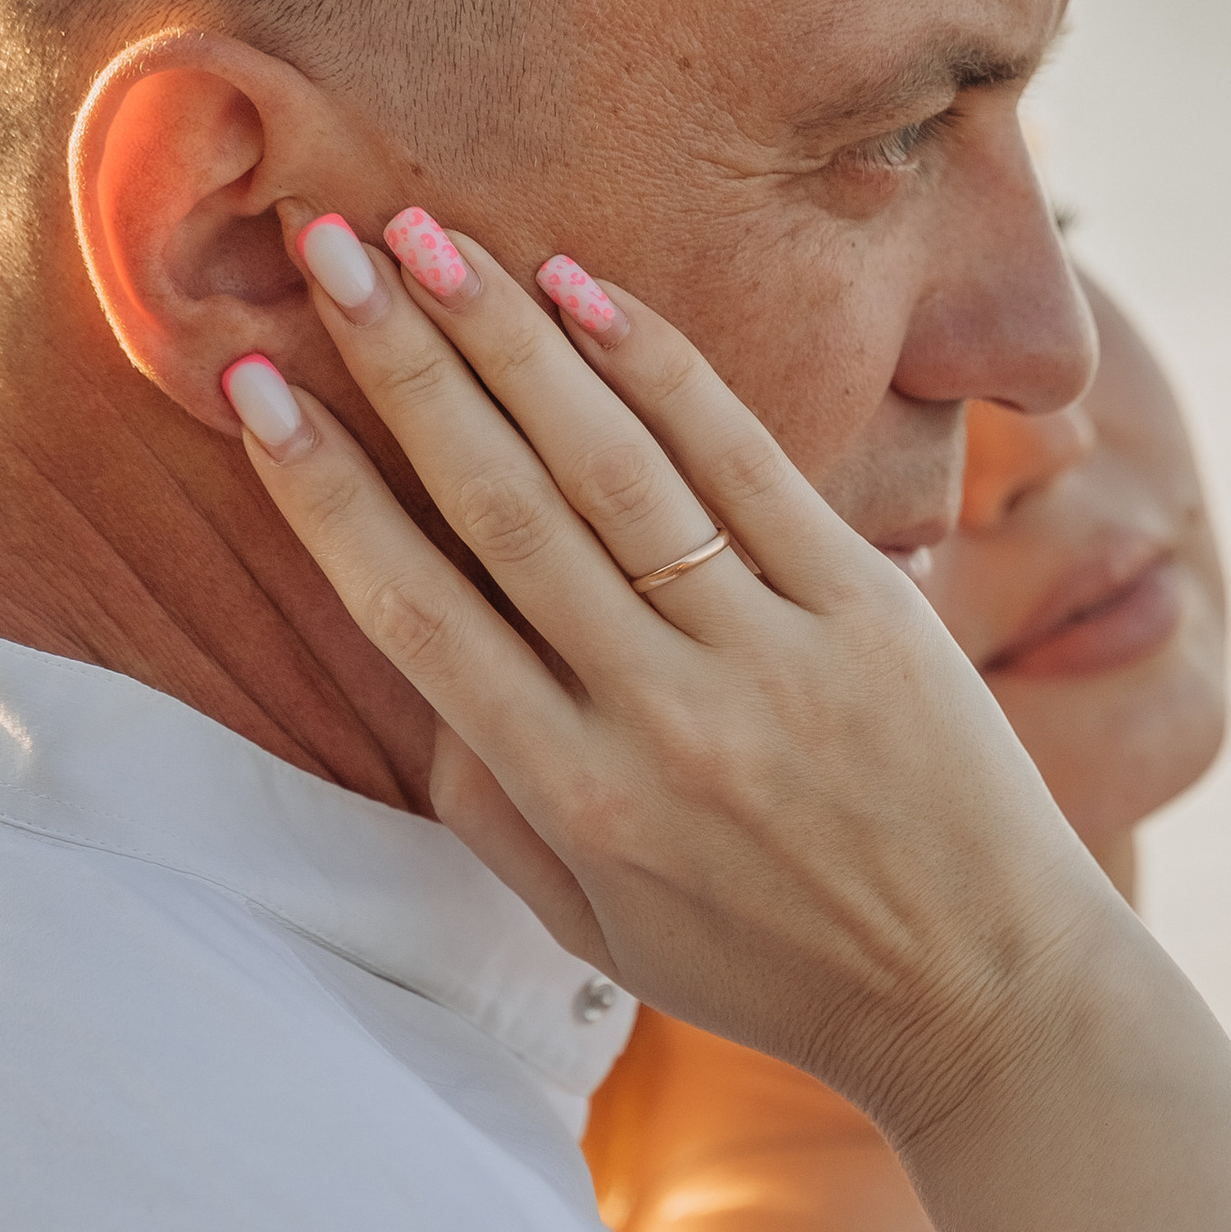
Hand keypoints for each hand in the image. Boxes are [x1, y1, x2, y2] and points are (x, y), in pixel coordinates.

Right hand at [224, 211, 1112, 1143]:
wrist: (981, 996)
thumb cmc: (770, 962)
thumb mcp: (594, 928)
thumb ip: (489, 802)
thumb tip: (405, 653)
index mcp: (575, 800)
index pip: (414, 611)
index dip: (321, 488)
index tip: (249, 384)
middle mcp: (661, 720)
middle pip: (498, 507)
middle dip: (399, 368)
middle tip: (325, 245)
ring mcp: (770, 657)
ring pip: (610, 467)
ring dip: (507, 337)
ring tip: (425, 235)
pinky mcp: (866, 609)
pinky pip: (743, 464)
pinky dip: (659, 368)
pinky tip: (582, 287)